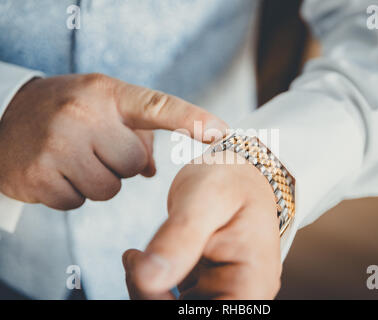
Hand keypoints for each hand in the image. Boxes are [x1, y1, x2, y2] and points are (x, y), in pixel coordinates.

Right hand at [0, 73, 226, 209]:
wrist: (3, 118)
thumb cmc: (66, 113)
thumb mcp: (102, 108)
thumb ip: (137, 133)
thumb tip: (152, 170)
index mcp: (106, 93)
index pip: (157, 106)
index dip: (191, 119)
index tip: (221, 131)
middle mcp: (82, 114)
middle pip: (134, 164)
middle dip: (120, 164)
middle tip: (94, 148)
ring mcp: (58, 145)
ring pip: (109, 189)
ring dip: (97, 181)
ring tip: (74, 159)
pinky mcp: (39, 176)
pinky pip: (78, 202)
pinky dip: (72, 194)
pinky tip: (55, 172)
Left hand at [123, 150, 281, 298]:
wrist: (235, 172)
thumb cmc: (229, 178)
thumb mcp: (205, 198)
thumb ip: (180, 237)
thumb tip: (146, 279)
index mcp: (251, 284)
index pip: (207, 318)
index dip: (162, 305)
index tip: (142, 272)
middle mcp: (242, 296)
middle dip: (151, 299)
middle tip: (136, 262)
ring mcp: (224, 294)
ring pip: (175, 309)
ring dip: (148, 294)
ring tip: (139, 257)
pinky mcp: (207, 289)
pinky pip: (173, 301)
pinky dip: (151, 288)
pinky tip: (144, 261)